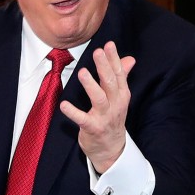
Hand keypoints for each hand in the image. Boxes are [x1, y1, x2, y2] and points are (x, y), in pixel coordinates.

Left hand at [60, 42, 134, 173]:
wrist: (112, 149)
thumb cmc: (112, 119)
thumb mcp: (119, 98)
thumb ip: (122, 77)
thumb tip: (130, 59)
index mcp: (122, 95)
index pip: (119, 74)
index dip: (114, 59)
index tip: (108, 44)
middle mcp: (116, 104)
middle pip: (111, 83)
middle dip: (104, 67)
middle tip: (97, 52)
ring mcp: (105, 117)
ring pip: (99, 98)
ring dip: (90, 85)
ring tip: (82, 72)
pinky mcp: (93, 128)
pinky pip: (82, 119)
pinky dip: (73, 112)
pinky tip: (64, 105)